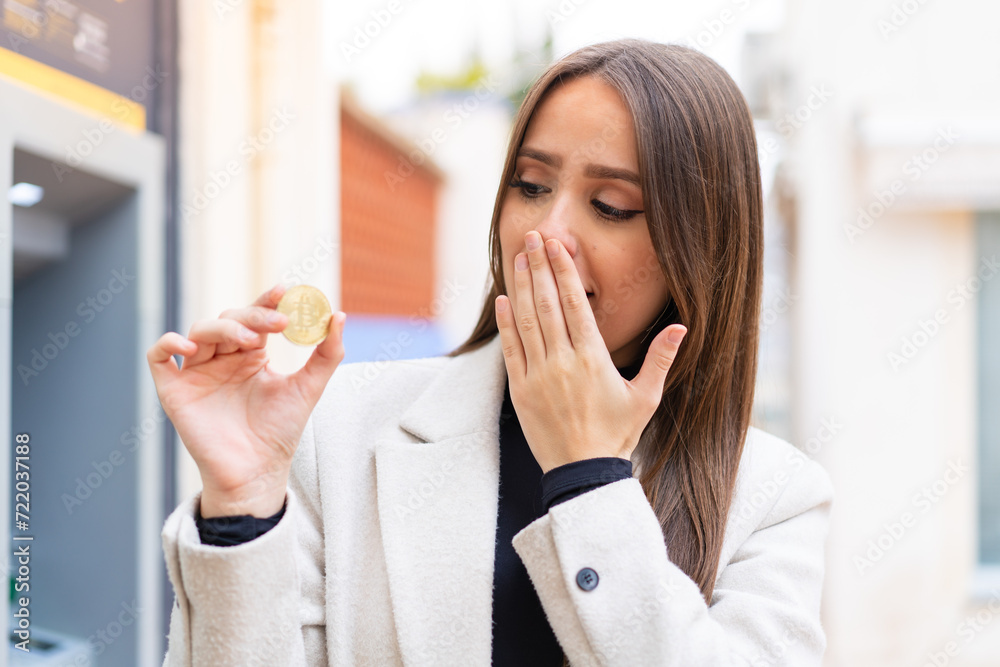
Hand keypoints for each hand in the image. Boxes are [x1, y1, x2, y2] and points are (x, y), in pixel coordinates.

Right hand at [146, 284, 345, 516]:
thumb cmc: (280, 431)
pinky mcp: (173, 389)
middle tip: (278, 322)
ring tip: (249, 342)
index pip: (255, 316)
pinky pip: (159, 356)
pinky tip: (190, 347)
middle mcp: (222, 358)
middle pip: (229, 319)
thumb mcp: (309, 388)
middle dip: (253, 316)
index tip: (286, 290)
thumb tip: (340, 315)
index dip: (267, 300)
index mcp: (250, 354)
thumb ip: (327, 354)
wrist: (257, 471)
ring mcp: (196, 371)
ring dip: (223, 328)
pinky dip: (168, 343)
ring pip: (200, 330)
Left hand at [495, 231, 686, 472]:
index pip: (576, 305)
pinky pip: (512, 350)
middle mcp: (564, 362)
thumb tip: (681, 326)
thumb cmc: (618, 435)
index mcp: (594, 359)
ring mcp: (539, 375)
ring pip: (527, 322)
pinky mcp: (521, 390)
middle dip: (539, 268)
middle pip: (548, 304)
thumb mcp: (646, 397)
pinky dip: (507, 324)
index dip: (564, 272)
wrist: (584, 472)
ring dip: (521, 287)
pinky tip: (504, 300)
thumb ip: (661, 358)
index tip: (556, 247)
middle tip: (532, 237)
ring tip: (518, 258)